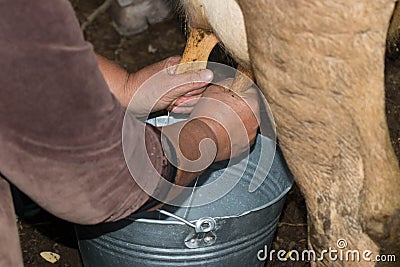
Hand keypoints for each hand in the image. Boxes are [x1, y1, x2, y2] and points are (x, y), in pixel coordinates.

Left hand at [96, 55, 212, 115]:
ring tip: (171, 105)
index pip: (203, 76)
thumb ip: (190, 80)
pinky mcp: (175, 94)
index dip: (196, 89)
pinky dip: (180, 108)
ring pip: (194, 97)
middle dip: (189, 99)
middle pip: (200, 88)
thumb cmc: (143, 91)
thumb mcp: (169, 86)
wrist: (126, 100)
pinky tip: (171, 107)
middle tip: (175, 101)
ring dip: (184, 105)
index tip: (184, 94)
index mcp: (180, 65)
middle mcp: (181, 73)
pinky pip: (186, 103)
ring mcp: (178, 84)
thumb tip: (210, 74)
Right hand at [160, 80, 259, 186]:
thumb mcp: (215, 90)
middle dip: (238, 106)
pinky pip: (240, 137)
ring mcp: (250, 136)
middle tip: (224, 107)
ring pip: (245, 123)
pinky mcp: (243, 148)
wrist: (200, 140)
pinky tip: (221, 131)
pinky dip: (233, 134)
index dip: (239, 90)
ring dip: (236, 121)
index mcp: (252, 104)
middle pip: (249, 108)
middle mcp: (255, 121)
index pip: (250, 90)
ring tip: (221, 120)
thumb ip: (228, 83)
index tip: (231, 93)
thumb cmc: (206, 116)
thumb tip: (232, 82)